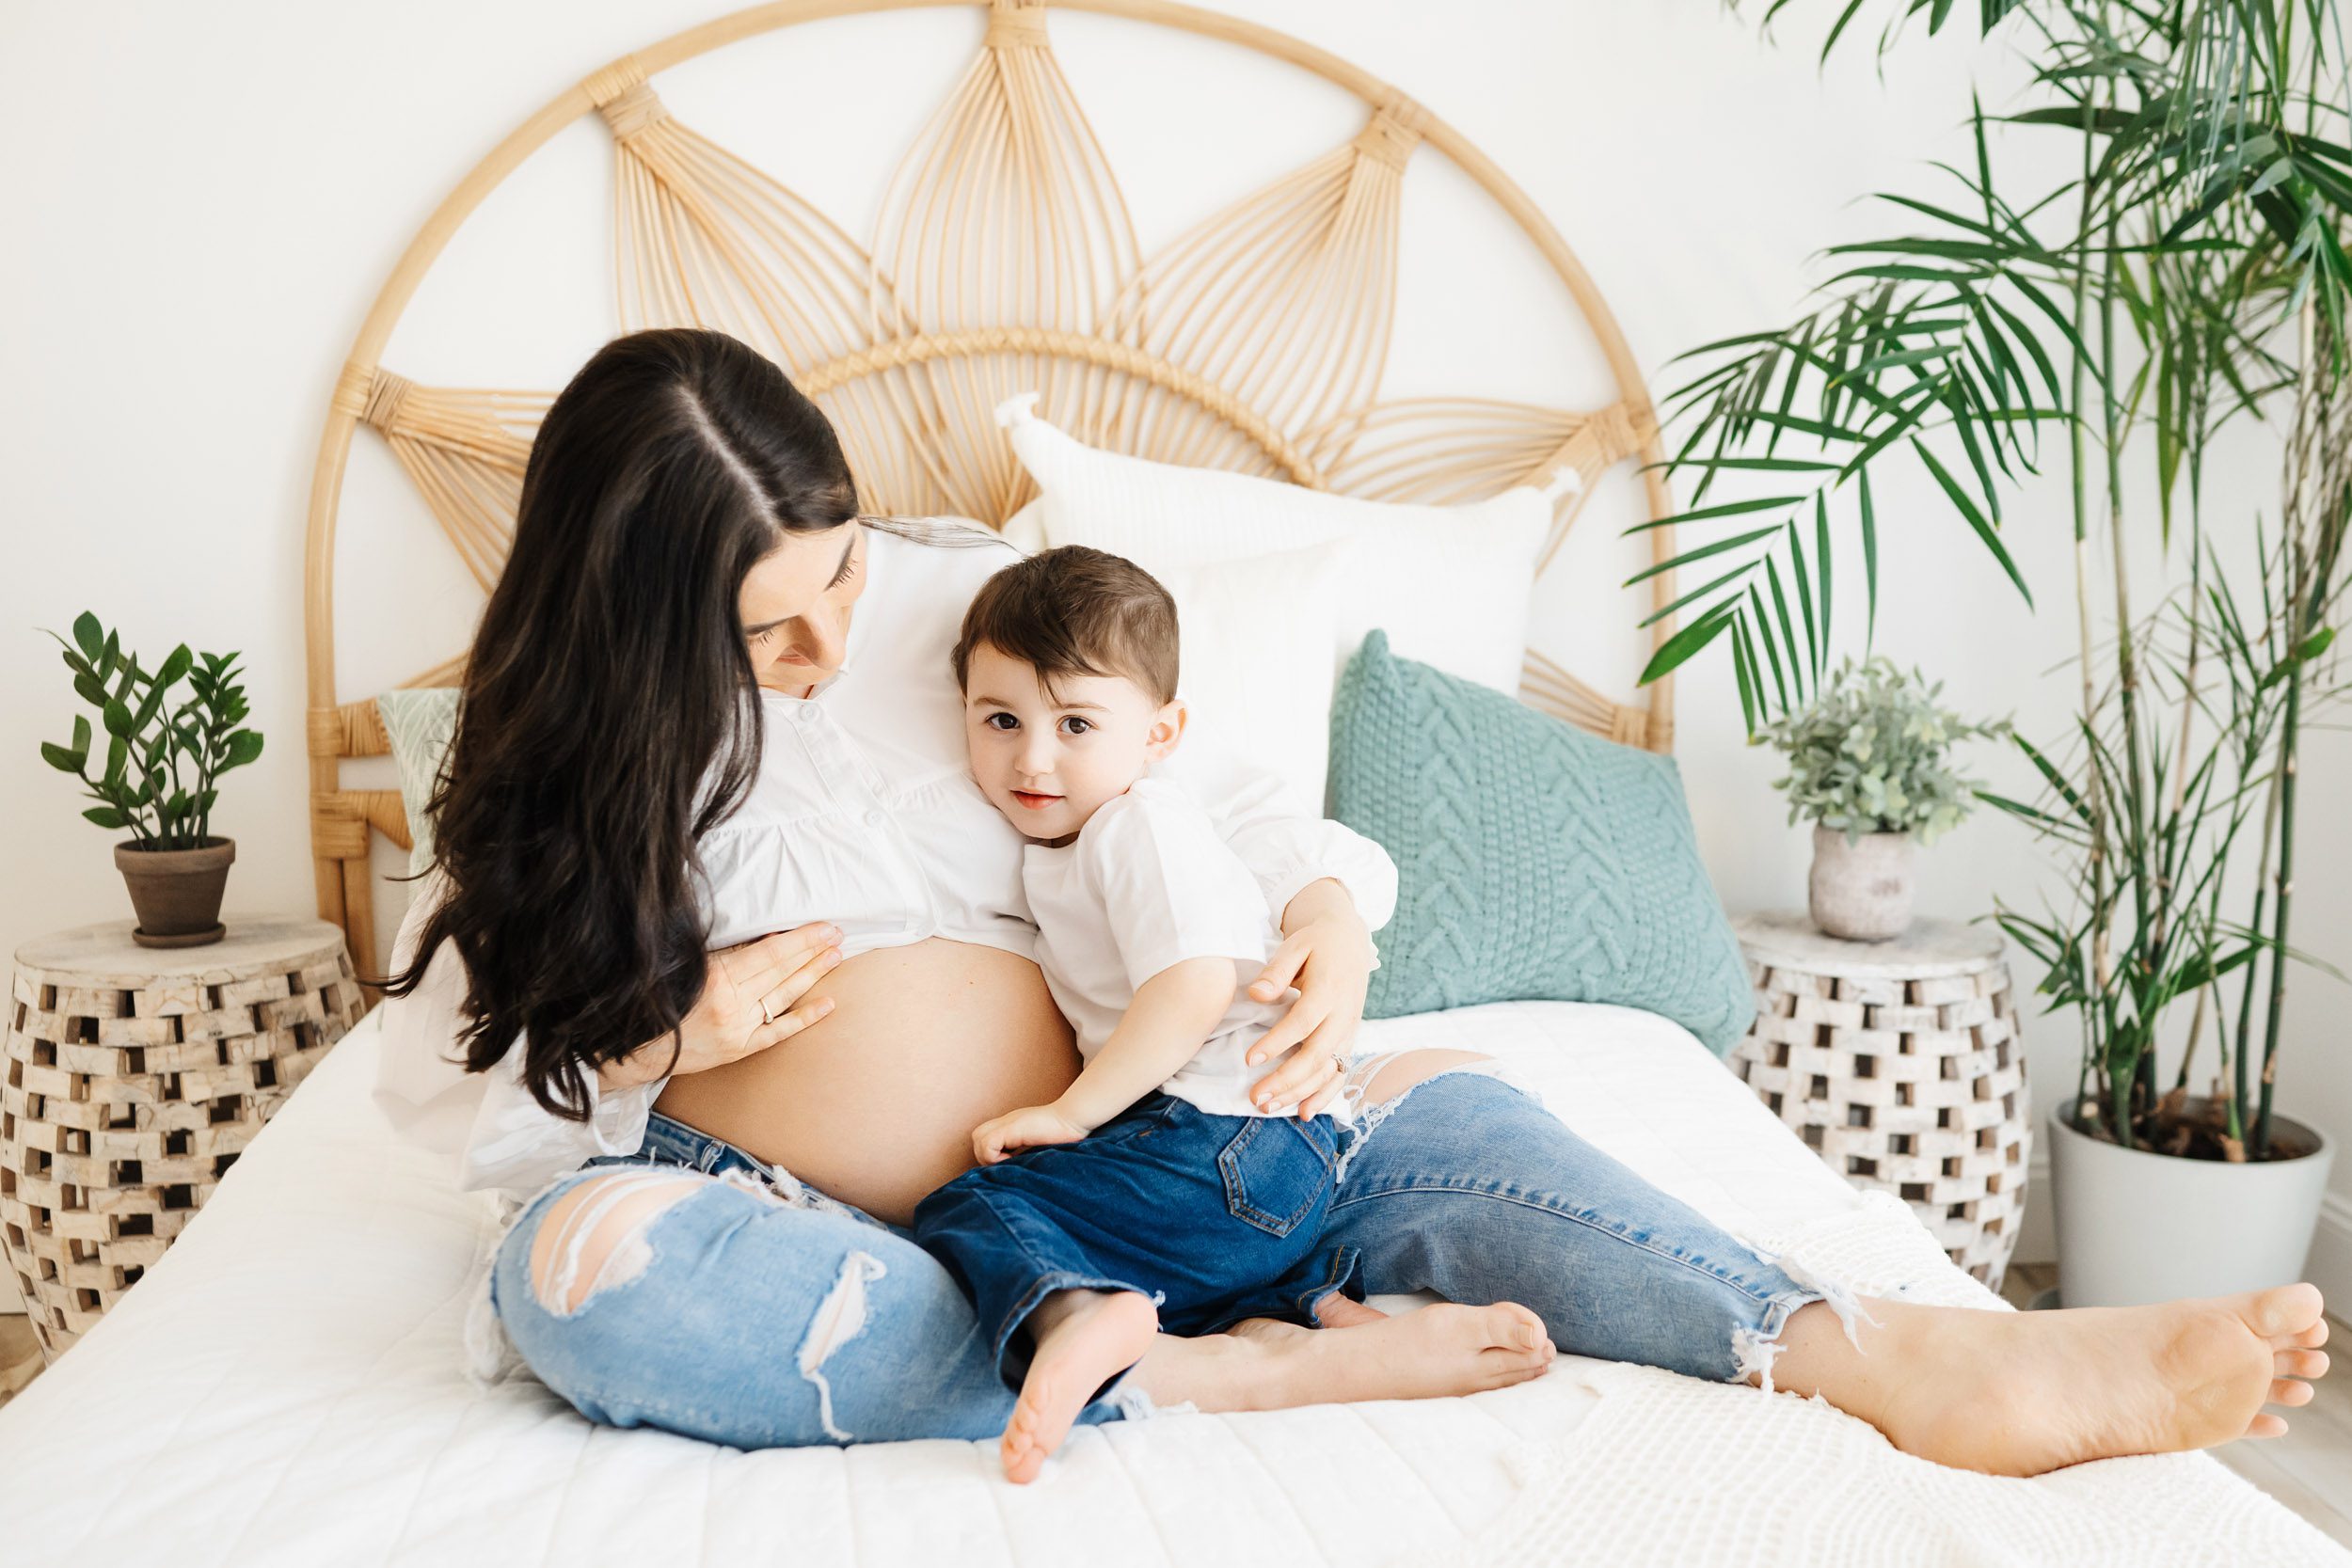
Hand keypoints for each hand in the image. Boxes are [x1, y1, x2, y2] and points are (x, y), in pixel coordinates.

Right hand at [599, 922, 842, 1089]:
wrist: (632, 1048)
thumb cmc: (655, 997)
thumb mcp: (684, 965)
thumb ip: (721, 951)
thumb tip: (762, 932)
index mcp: (715, 979)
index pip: (770, 953)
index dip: (800, 939)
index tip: (825, 926)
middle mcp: (731, 1005)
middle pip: (781, 972)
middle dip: (813, 951)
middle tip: (839, 935)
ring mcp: (737, 1030)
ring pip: (784, 996)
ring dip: (812, 974)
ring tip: (835, 956)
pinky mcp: (739, 1050)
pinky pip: (779, 1031)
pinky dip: (804, 1018)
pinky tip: (827, 1003)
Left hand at [972, 1103, 1094, 1164]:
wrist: (1074, 1118)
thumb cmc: (1066, 1134)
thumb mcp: (1041, 1143)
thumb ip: (1027, 1150)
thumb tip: (1017, 1171)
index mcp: (1013, 1125)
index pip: (985, 1137)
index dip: (991, 1153)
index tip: (1008, 1162)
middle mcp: (1007, 1122)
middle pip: (977, 1137)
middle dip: (986, 1155)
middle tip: (1007, 1163)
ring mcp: (1009, 1124)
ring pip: (979, 1140)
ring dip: (990, 1157)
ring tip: (1010, 1161)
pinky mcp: (1012, 1129)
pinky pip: (988, 1145)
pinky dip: (995, 1157)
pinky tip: (1013, 1159)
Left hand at [1245, 884, 1371, 1118]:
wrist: (1349, 940)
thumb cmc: (1316, 942)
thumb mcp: (1295, 945)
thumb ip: (1276, 971)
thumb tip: (1256, 995)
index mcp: (1329, 988)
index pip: (1303, 1022)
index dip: (1277, 1043)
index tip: (1249, 1059)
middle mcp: (1344, 1014)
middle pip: (1316, 1054)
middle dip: (1286, 1080)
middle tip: (1256, 1098)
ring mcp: (1349, 1029)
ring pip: (1328, 1069)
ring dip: (1299, 1092)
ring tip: (1268, 1107)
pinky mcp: (1349, 1038)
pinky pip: (1340, 1073)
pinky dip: (1324, 1095)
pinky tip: (1302, 1112)